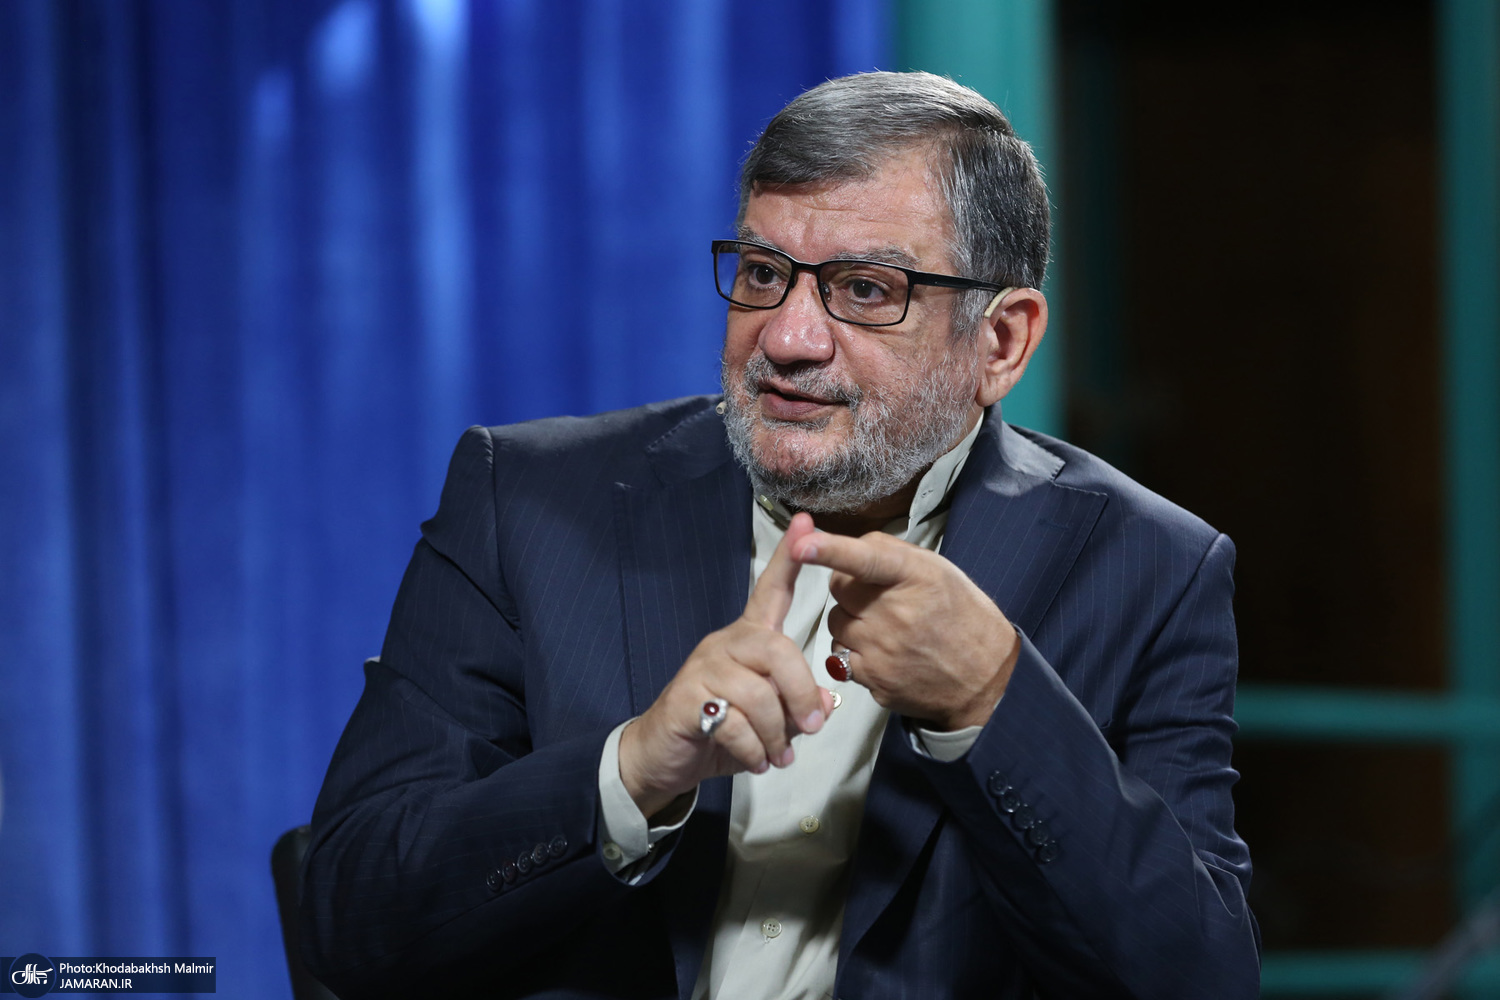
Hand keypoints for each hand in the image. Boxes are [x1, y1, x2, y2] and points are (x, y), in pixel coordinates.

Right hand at [619, 513, 835, 817]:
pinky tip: (756, 762)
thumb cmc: (722, 731)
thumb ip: (797, 706)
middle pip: (777, 650)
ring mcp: (702, 670)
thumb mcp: (772, 721)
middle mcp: (725, 645)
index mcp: (749, 640)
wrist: (664, 757)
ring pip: (758, 695)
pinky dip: (754, 751)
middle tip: (812, 726)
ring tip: (778, 757)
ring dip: (777, 735)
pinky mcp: (686, 700)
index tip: (805, 523)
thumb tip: (824, 703)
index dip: (788, 559)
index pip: (770, 591)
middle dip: (800, 693)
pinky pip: (734, 724)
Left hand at [790, 529, 1017, 731]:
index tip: (800, 544)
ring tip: (885, 627)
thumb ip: (891, 554)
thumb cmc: (960, 615)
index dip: (830, 550)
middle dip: (851, 589)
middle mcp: (896, 614)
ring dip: (851, 621)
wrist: (985, 678)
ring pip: (835, 623)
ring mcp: (883, 651)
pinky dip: (855, 652)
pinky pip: (841, 656)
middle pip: (838, 589)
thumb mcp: (938, 571)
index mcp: (916, 578)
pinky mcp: (874, 680)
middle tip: (879, 597)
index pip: (865, 560)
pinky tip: (884, 652)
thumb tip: (847, 547)